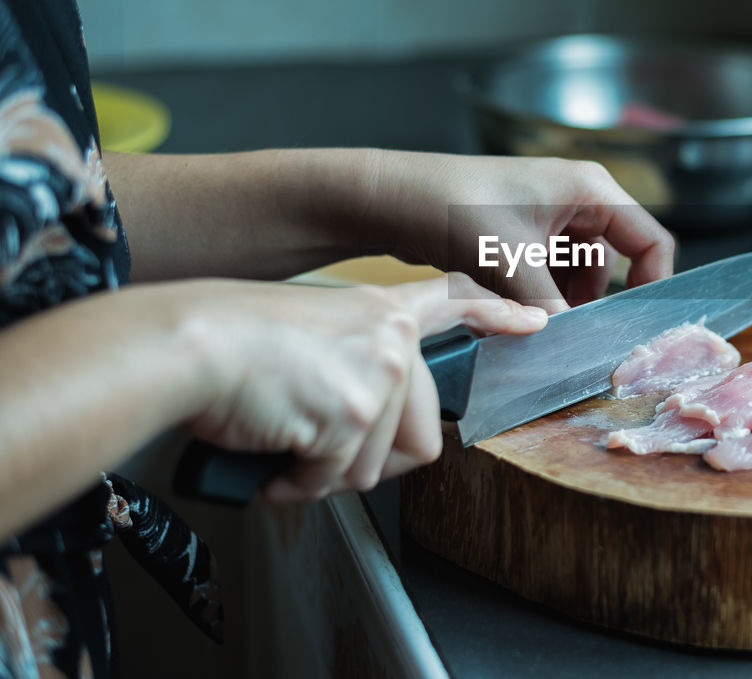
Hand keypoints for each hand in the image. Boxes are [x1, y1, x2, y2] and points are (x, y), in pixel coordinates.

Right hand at [183, 273, 546, 500]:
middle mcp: (392, 338)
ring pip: (373, 467)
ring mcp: (380, 374)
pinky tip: (268, 452)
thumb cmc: (225, 340)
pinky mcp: (357, 413)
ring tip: (279, 440)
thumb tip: (359, 435)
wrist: (187, 342)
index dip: (495, 315)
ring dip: (321, 472)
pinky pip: (333, 479)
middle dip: (368, 461)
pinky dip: (294, 482)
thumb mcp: (308, 337)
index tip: (532, 320)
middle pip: (420, 437)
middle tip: (316, 450)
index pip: (453, 303)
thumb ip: (354, 372)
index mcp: (378, 311)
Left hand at [360, 153, 675, 311]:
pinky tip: (513, 312)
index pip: (650, 240)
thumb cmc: (454, 208)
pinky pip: (550, 275)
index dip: (652, 284)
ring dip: (560, 303)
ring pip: (578, 275)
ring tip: (530, 321)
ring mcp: (551, 217)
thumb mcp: (513, 265)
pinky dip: (538, 297)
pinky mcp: (524, 235)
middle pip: (614, 263)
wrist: (393, 199)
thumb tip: (573, 347)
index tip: (635, 325)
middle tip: (571, 336)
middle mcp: (578, 199)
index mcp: (591, 190)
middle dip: (592, 301)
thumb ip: (552, 308)